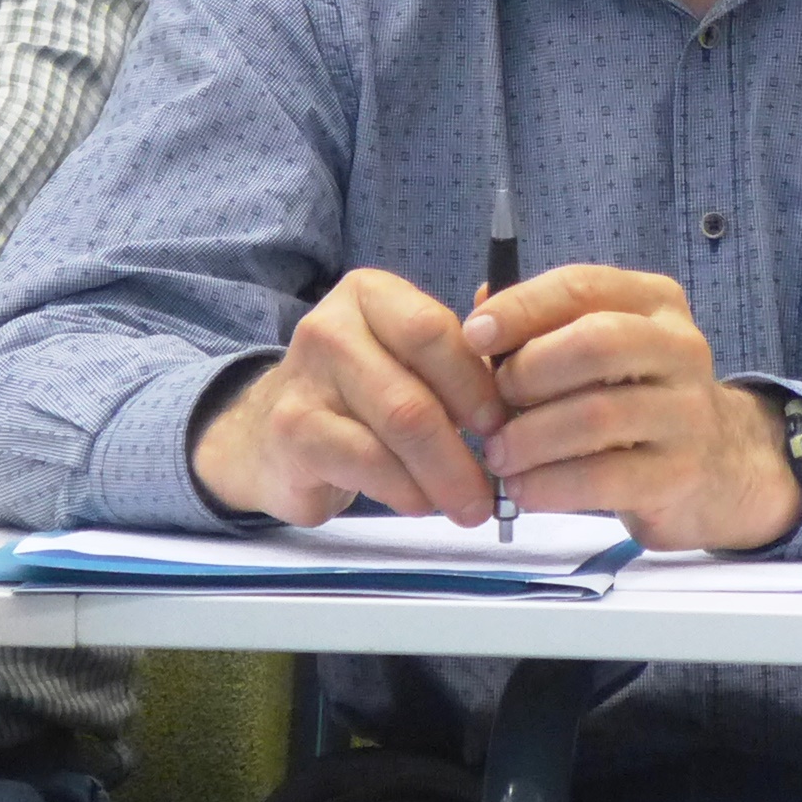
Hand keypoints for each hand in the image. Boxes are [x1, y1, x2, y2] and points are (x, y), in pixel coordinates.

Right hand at [190, 269, 513, 527]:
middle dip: (463, 447)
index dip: (475, 383)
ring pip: (396, 429)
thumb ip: (464, 359)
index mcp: (372, 296)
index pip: (433, 330)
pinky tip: (419, 502)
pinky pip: (365, 463)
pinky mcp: (292, 431)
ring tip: (465, 505)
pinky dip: (404, 490)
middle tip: (494, 488)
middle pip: (416, 389)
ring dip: (441, 476)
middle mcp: (332, 326)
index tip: (502, 425)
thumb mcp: (408, 362)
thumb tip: (531, 375)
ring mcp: (305, 378)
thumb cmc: (361, 396)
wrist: (269, 434)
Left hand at [465, 265, 801, 552]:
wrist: (715, 464)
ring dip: (530, 438)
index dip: (521, 308)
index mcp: (654, 302)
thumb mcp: (601, 348)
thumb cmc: (634, 395)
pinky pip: (604, 478)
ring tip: (498, 456)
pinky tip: (523, 489)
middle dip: (528, 373)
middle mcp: (680, 347)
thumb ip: (544, 327)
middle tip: (491, 408)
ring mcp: (687, 412)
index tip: (473, 335)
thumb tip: (481, 313)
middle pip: (596, 343)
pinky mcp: (681, 473)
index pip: (582, 286)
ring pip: (597, 415)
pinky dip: (550, 485)